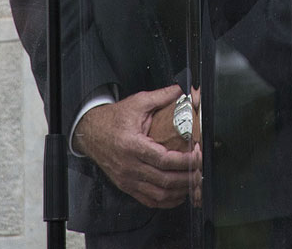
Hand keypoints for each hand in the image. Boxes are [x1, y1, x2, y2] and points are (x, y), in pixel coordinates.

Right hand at [73, 84, 197, 207]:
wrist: (92, 131)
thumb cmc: (114, 118)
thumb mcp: (138, 102)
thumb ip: (162, 96)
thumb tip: (183, 90)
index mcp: (132, 145)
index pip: (163, 160)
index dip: (184, 161)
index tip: (197, 155)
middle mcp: (129, 166)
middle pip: (164, 180)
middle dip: (187, 177)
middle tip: (200, 168)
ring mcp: (127, 179)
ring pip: (159, 194)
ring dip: (179, 191)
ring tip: (192, 181)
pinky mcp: (126, 186)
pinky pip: (149, 200)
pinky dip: (166, 201)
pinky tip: (177, 193)